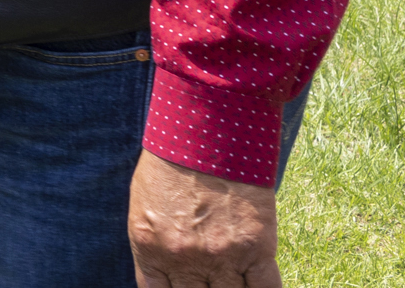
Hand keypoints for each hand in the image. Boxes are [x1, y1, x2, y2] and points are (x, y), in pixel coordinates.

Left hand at [129, 153, 279, 286]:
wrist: (207, 131)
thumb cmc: (171, 165)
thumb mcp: (145, 207)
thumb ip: (154, 248)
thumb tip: (166, 278)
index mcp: (150, 249)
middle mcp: (183, 259)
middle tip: (213, 280)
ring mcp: (220, 257)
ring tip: (232, 280)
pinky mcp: (255, 248)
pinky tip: (259, 286)